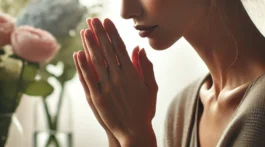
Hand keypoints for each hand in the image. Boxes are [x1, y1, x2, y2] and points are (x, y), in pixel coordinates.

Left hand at [73, 18, 157, 145]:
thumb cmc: (144, 109)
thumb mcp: (151, 87)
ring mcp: (106, 88)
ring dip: (89, 45)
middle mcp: (118, 78)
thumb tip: (139, 48)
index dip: (112, 34)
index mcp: (132, 74)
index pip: (119, 48)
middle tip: (93, 20)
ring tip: (84, 31)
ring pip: (95, 62)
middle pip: (106, 51)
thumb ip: (146, 67)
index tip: (107, 22)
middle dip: (99, 34)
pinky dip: (82, 65)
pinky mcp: (96, 97)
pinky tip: (78, 54)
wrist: (134, 131)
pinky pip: (87, 78)